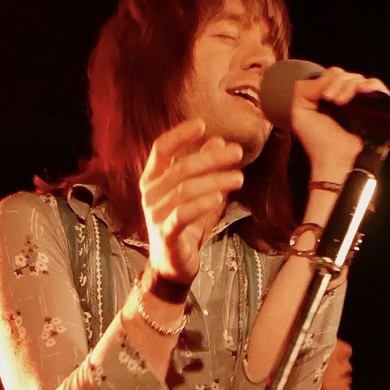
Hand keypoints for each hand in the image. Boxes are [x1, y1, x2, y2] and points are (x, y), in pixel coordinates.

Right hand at [139, 119, 244, 283]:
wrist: (172, 264)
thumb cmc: (183, 225)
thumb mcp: (195, 192)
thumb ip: (203, 168)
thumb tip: (218, 140)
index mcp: (152, 179)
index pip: (161, 148)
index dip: (180, 135)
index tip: (202, 125)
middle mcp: (150, 194)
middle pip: (181, 168)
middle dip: (212, 158)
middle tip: (237, 152)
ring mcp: (155, 214)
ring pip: (186, 190)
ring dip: (215, 181)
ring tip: (239, 178)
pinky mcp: (165, 233)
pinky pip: (183, 214)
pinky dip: (202, 204)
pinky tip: (220, 197)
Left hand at [291, 67, 389, 180]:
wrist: (337, 162)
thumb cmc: (319, 143)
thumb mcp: (300, 113)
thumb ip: (304, 88)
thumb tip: (327, 77)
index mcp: (331, 98)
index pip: (334, 75)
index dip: (328, 80)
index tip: (324, 97)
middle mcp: (348, 99)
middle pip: (346, 75)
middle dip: (337, 83)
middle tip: (331, 100)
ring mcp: (363, 103)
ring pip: (359, 79)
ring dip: (349, 87)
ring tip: (342, 103)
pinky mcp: (377, 108)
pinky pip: (376, 85)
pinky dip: (369, 85)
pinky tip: (362, 93)